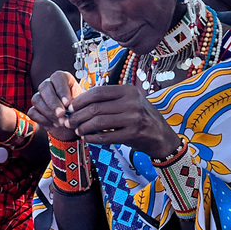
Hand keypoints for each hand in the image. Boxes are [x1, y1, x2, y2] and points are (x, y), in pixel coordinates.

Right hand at [29, 71, 82, 141]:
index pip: (57, 77)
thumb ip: (76, 101)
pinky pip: (32, 112)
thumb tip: (69, 105)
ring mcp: (40, 97)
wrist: (74, 125)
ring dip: (49, 113)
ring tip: (61, 122)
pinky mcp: (34, 109)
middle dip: (53, 102)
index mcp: (62, 79)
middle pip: (44, 87)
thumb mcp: (82, 104)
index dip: (61, 90)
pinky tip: (54, 125)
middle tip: (62, 114)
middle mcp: (49, 85)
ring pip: (37, 100)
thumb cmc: (79, 111)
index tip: (67, 103)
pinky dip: (43, 119)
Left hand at [66, 84, 180, 157]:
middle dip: (78, 115)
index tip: (71, 107)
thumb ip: (110, 100)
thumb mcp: (130, 101)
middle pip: (96, 108)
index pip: (98, 92)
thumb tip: (80, 102)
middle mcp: (131, 103)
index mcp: (128, 91)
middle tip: (69, 121)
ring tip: (77, 130)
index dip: (81, 100)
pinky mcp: (132, 134)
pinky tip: (86, 138)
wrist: (161, 135)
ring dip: (83, 127)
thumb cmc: (141, 117)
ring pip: (98, 122)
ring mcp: (133, 119)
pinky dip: (92, 138)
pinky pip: (106, 136)